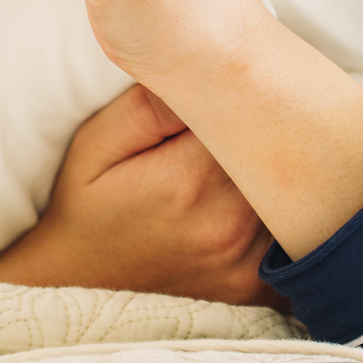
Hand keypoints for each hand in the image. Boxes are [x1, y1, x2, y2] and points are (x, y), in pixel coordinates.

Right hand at [0, 84, 282, 308]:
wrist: (71, 291)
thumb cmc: (83, 210)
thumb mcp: (95, 144)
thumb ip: (149, 105)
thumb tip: (204, 72)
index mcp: (194, 178)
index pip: (252, 113)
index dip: (243, 99)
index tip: (226, 96)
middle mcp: (231, 223)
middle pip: (280, 153)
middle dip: (265, 134)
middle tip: (240, 126)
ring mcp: (247, 262)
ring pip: (291, 196)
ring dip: (276, 175)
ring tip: (241, 165)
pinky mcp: (255, 288)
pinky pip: (290, 242)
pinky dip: (279, 221)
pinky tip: (253, 207)